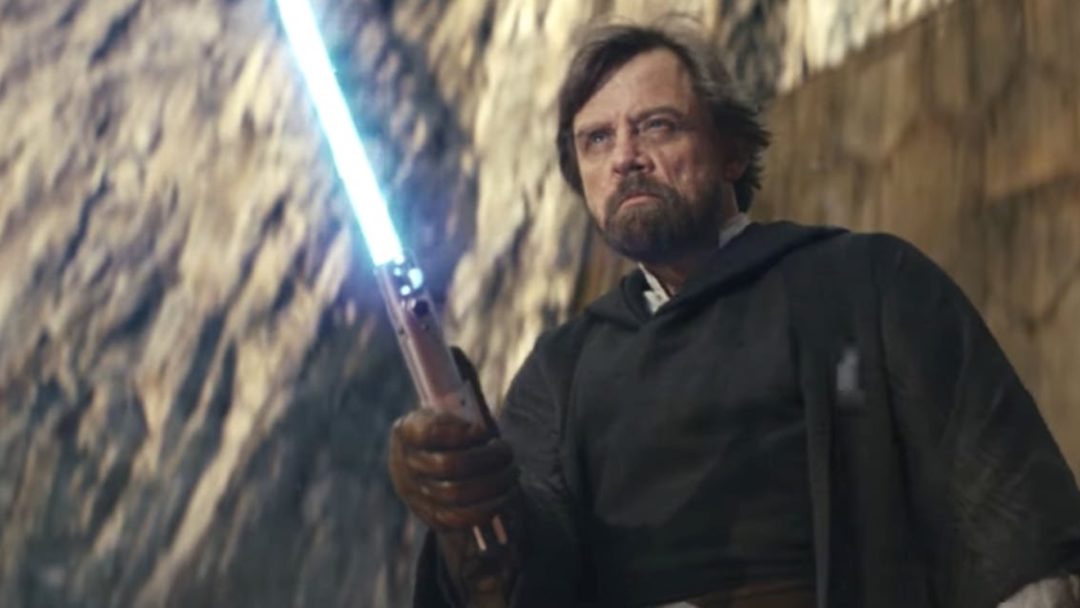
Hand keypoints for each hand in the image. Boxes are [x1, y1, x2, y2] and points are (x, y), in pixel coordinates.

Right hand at [388, 407, 517, 531]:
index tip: (482, 431)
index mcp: (407, 431)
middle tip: (506, 451)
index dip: (460, 434)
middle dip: (487, 458)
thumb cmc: (447, 431)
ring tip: (511, 471)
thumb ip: (462, 418)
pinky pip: (460, 519)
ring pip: (456, 494)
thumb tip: (486, 432)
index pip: (429, 432)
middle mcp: (405, 465)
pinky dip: (489, 507)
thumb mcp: (446, 415)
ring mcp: (415, 494)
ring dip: (493, 482)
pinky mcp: (431, 517)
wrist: (423, 463)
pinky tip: (507, 494)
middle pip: (450, 465)